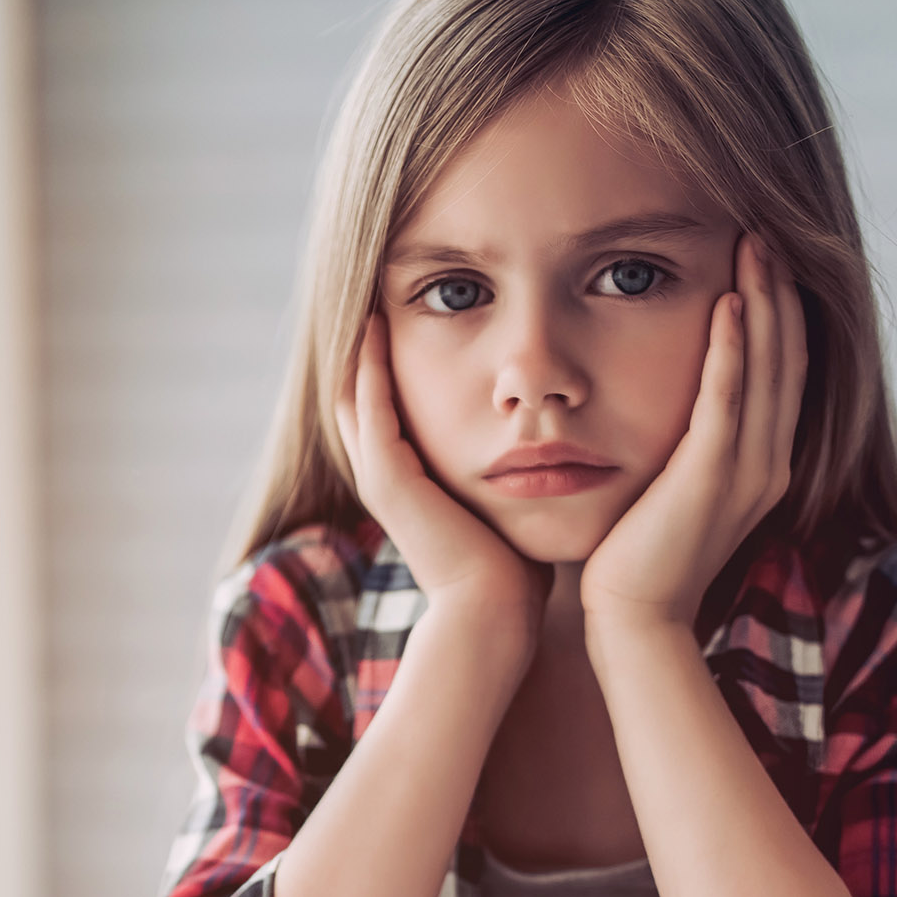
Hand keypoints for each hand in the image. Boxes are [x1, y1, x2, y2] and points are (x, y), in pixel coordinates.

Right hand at [336, 312, 546, 640]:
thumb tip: (545, 440)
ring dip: (355, 342)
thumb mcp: (506, 499)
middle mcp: (382, 474)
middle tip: (368, 282)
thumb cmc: (513, 567)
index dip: (384, 355)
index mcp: (407, 477)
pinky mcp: (388, 481)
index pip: (383, 402)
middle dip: (360, 339)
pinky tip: (374, 324)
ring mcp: (379, 477)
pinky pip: (370, 409)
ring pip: (351, 393)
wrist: (496, 614)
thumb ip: (511, 468)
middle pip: (355, 390)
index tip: (401, 303)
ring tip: (364, 289)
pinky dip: (368, 367)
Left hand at [578, 235, 805, 635]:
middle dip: (779, 291)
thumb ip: (686, 447)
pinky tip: (728, 303)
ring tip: (754, 245)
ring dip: (762, 302)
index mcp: (763, 466)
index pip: (783, 372)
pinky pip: (726, 401)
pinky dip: (732, 350)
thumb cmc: (636, 559)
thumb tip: (672, 401)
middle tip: (766, 230)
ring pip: (766, 370)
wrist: (632, 621)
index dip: (780, 313)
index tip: (764, 258)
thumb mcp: (673, 490)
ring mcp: (746, 473)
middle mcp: (768, 465)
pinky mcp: (710, 479)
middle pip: (786, 359)